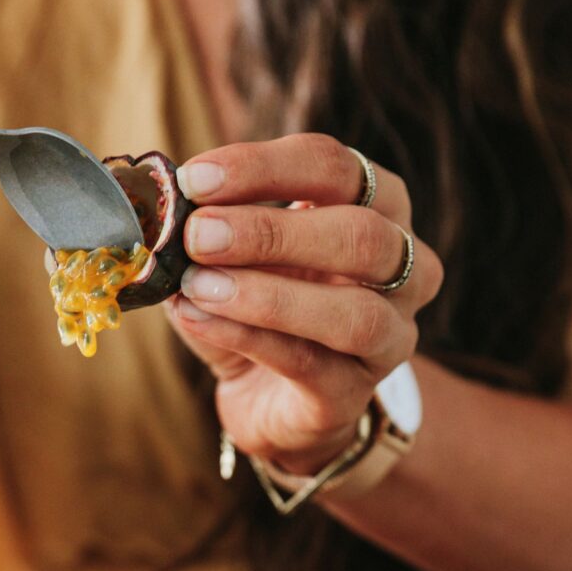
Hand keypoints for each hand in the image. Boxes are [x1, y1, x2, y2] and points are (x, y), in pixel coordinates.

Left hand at [164, 135, 442, 475]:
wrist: (268, 402)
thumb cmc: (259, 313)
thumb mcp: (236, 258)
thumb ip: (214, 229)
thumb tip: (167, 206)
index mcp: (380, 208)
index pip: (338, 168)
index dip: (266, 167)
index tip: (196, 178)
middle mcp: (404, 268)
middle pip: (360, 233)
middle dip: (271, 231)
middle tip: (198, 233)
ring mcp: (390, 336)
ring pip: (350, 310)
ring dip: (266, 294)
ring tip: (197, 284)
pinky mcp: (353, 393)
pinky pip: (307, 364)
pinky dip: (247, 337)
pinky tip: (197, 318)